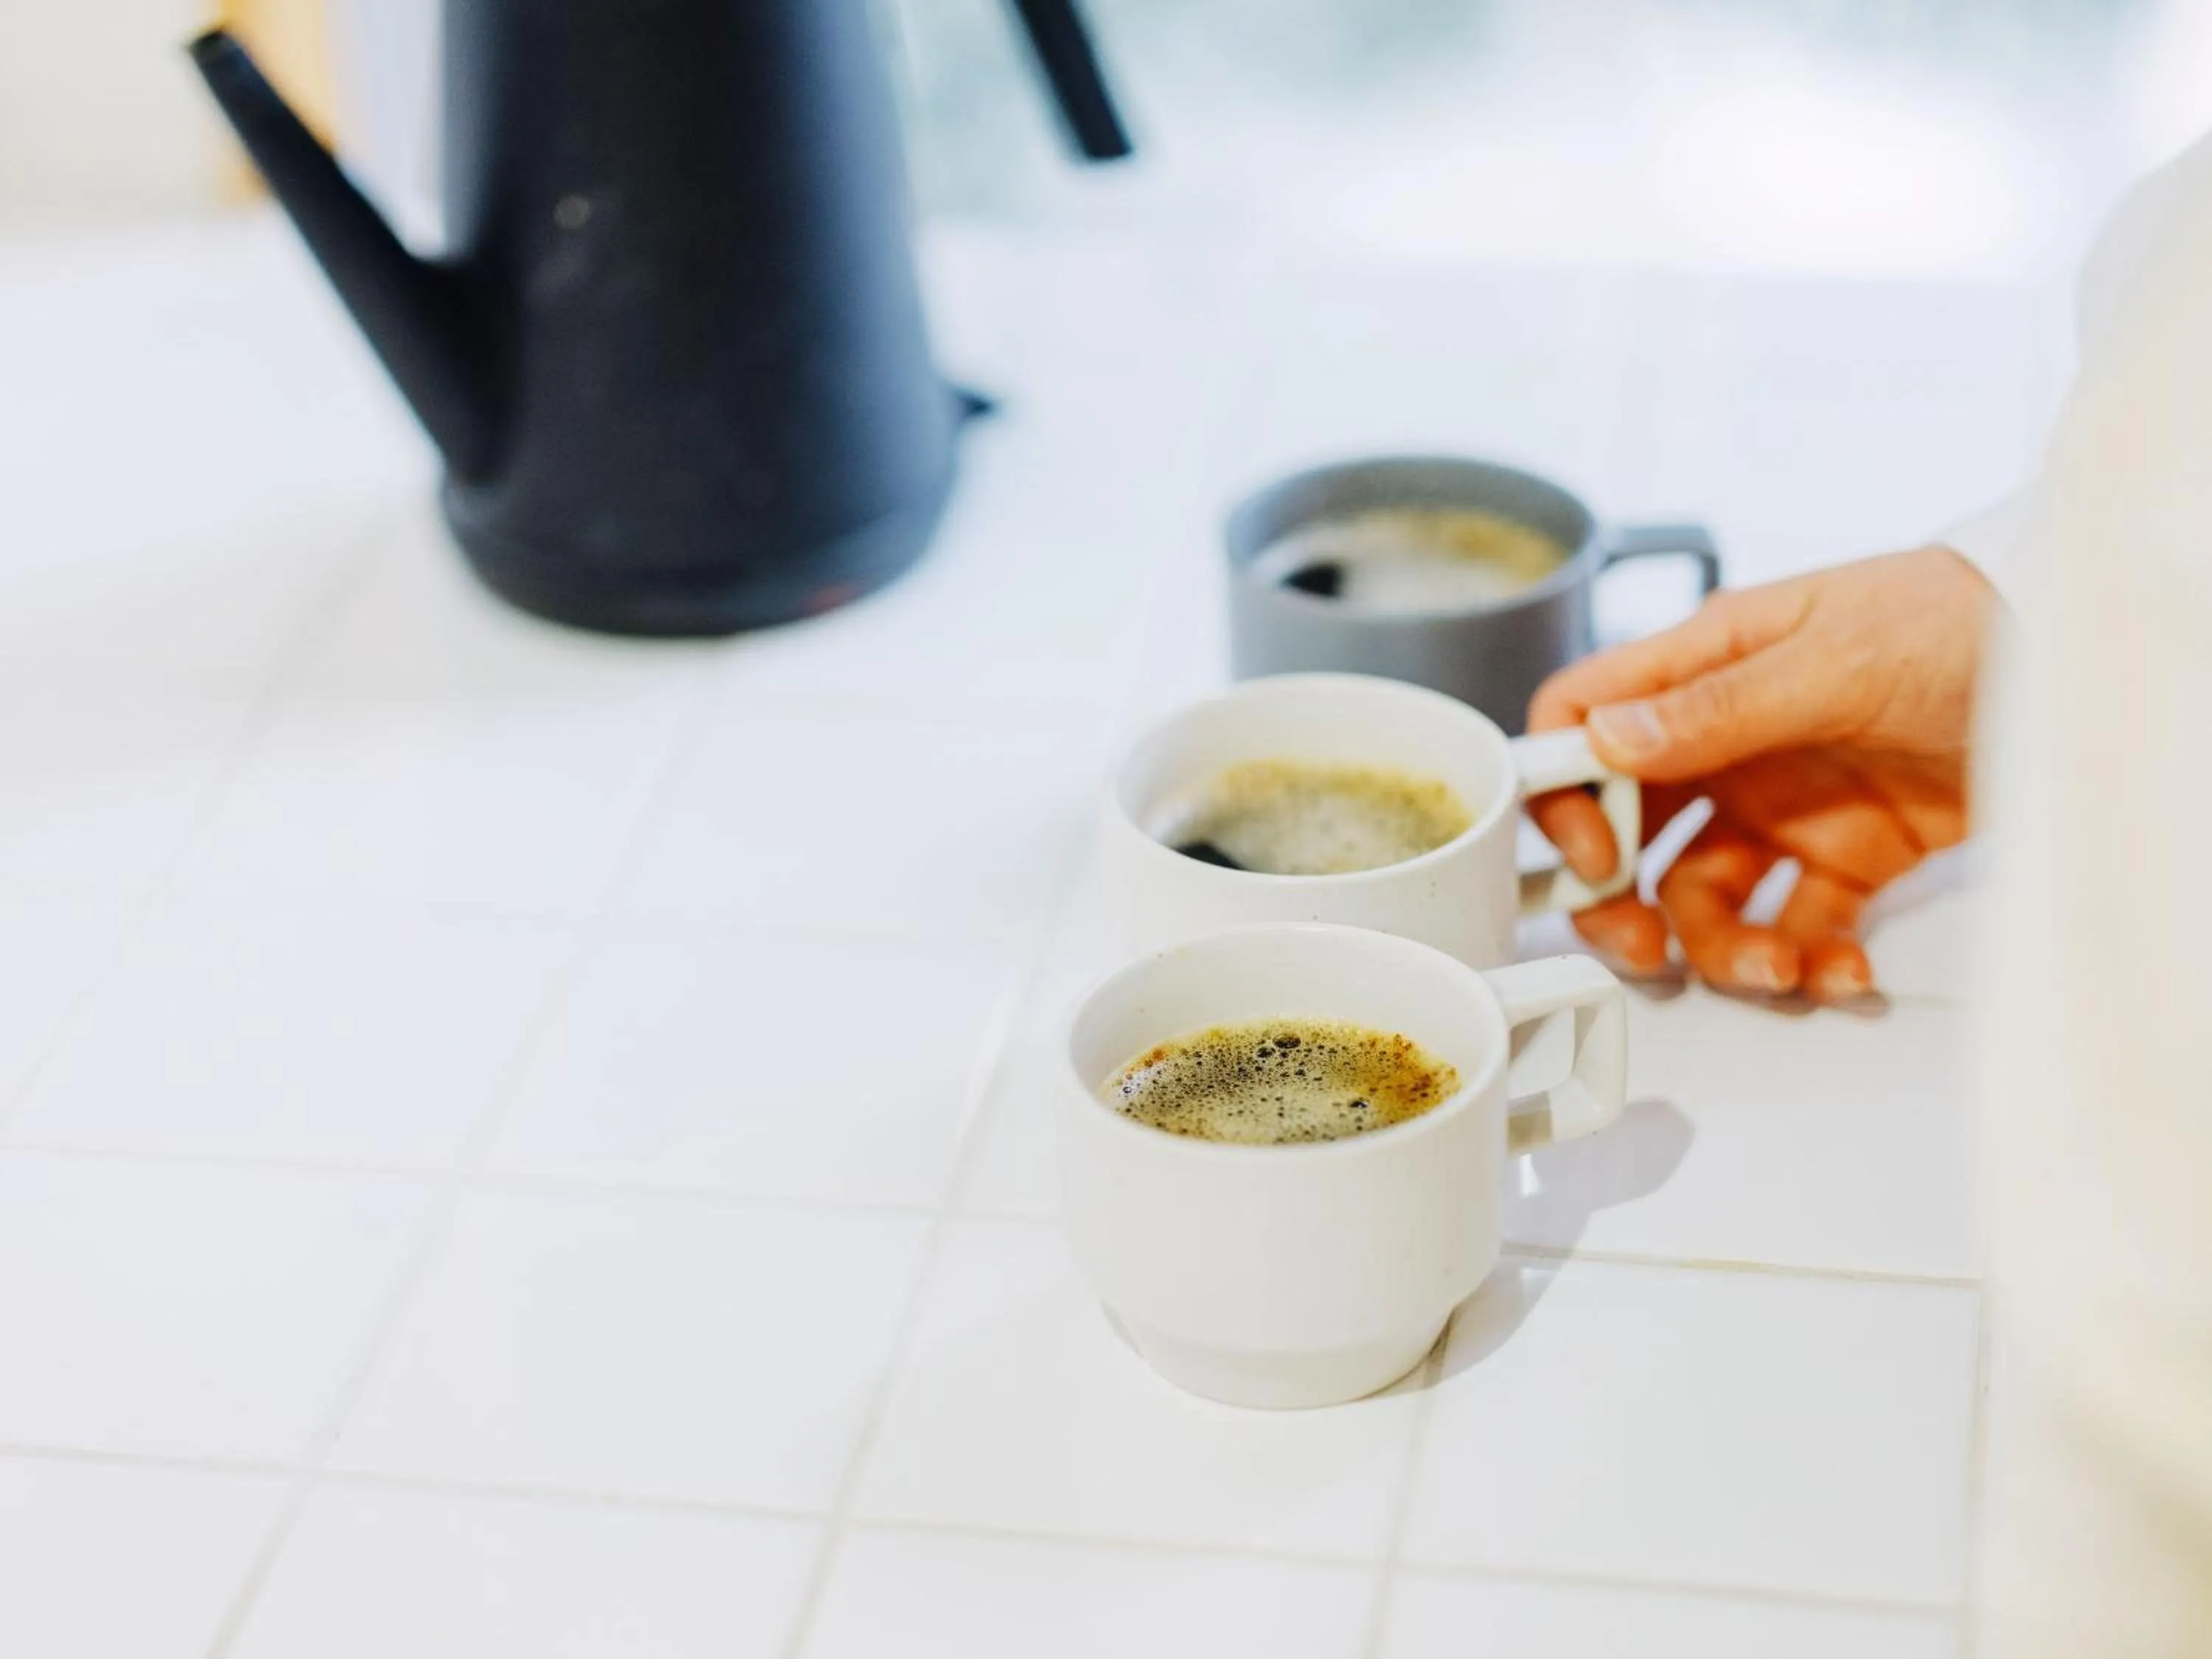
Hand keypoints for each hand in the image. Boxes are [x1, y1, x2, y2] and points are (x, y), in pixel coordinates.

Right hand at [1528, 546, 1995, 1001]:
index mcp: (1701, 670)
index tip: (1593, 857)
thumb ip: (1718, 707)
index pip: (1580, 725)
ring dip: (1723, 947)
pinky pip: (1799, 925)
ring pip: (1705, 897)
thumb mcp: (1833, 656)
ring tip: (1778, 968)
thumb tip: (1604, 740)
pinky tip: (1843, 968)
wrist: (2073, 659)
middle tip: (1643, 948)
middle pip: (1626, 833)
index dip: (1561, 796)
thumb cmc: (1954, 619)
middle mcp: (1724, 744)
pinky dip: (1811, 960)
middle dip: (1621, 902)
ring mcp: (1781, 806)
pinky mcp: (1845, 859)